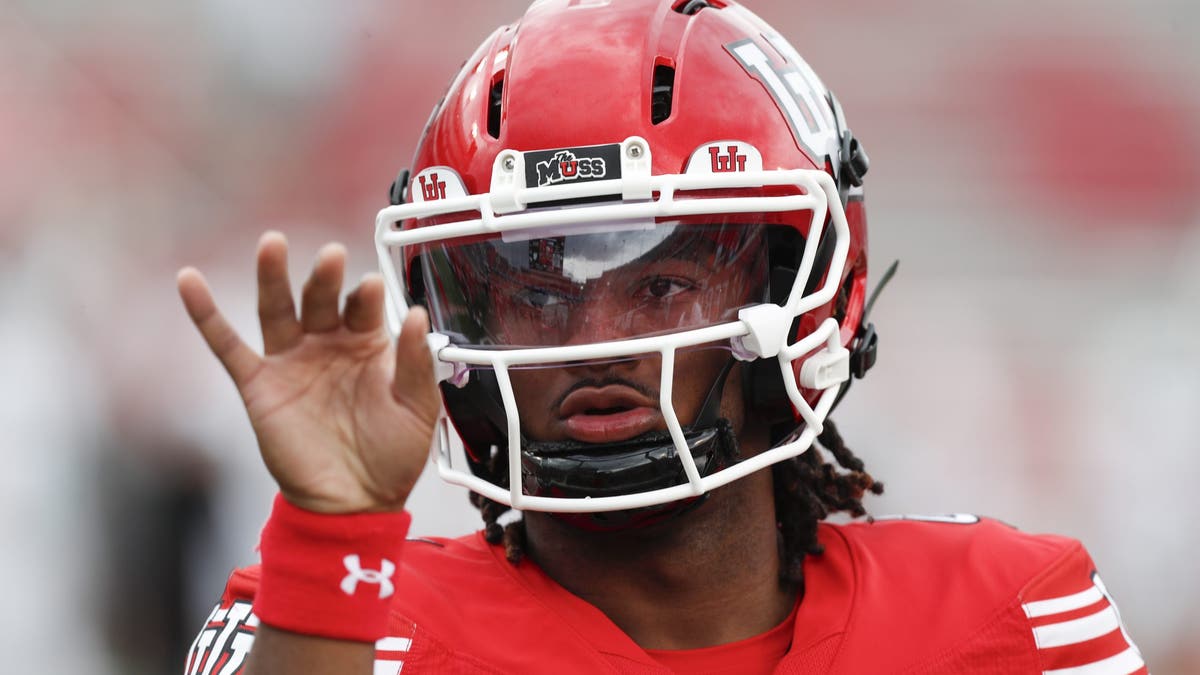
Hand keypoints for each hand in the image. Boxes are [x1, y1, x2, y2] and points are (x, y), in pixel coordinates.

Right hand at [177, 231, 439, 513]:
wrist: (356, 505)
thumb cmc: (392, 457)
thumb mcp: (418, 408)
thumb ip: (416, 362)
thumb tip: (416, 314)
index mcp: (368, 346)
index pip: (363, 307)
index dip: (365, 296)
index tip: (370, 286)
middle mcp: (327, 346)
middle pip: (320, 299)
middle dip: (324, 277)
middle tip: (331, 256)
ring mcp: (291, 363)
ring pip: (277, 310)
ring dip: (273, 277)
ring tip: (273, 244)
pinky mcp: (259, 386)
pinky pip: (227, 346)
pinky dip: (206, 313)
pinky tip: (189, 280)